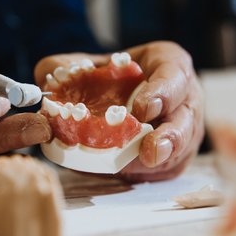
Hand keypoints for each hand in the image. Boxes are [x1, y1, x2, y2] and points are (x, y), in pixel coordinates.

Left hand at [34, 41, 203, 181]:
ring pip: (180, 150)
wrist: (125, 96)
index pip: (174, 77)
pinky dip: (146, 172)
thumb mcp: (94, 63)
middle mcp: (185, 99)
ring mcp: (184, 131)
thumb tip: (49, 77)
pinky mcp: (176, 157)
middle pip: (186, 120)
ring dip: (160, 161)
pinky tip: (126, 172)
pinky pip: (166, 168)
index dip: (162, 93)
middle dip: (171, 137)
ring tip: (142, 166)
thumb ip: (70, 66)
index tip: (143, 109)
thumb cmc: (113, 76)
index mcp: (170, 66)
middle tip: (151, 151)